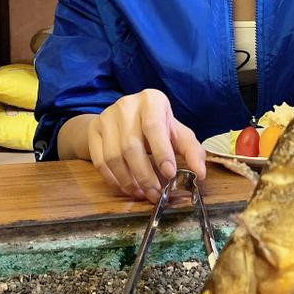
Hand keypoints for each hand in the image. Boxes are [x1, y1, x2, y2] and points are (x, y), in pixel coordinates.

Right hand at [83, 89, 205, 199]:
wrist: (125, 117)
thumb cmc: (158, 125)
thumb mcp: (177, 133)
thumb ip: (191, 151)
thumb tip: (199, 174)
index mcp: (152, 100)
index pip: (154, 127)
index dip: (162, 152)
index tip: (169, 174)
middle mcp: (126, 105)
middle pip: (131, 147)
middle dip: (145, 175)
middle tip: (155, 194)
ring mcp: (106, 117)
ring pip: (114, 156)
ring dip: (128, 181)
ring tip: (142, 193)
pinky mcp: (94, 130)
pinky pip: (100, 161)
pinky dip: (113, 179)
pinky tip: (126, 188)